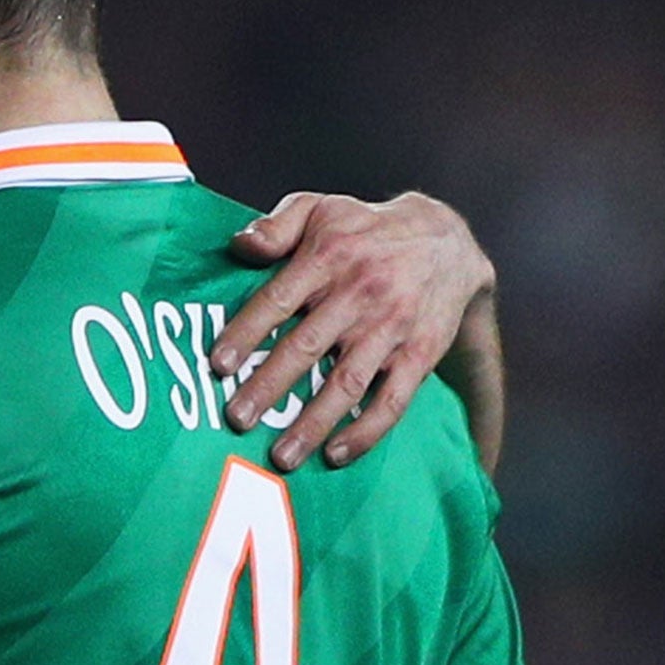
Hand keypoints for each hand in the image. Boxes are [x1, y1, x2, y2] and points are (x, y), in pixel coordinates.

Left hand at [212, 191, 495, 471]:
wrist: (447, 241)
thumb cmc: (363, 228)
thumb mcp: (320, 208)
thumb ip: (277, 226)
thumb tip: (240, 245)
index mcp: (328, 258)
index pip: (278, 300)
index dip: (247, 332)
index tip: (218, 364)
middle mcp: (359, 294)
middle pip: (306, 347)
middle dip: (269, 386)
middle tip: (236, 419)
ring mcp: (391, 328)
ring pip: (347, 382)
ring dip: (313, 422)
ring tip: (281, 456)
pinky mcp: (419, 355)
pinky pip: (393, 401)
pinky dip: (365, 432)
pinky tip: (335, 455)